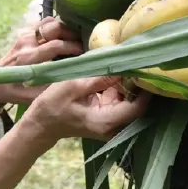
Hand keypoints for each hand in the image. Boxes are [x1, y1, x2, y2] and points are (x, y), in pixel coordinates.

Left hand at [0, 17, 84, 106]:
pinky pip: (43, 23)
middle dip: (71, 34)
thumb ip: (52, 87)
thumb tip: (75, 79)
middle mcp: (27, 43)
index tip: (83, 53)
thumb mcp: (33, 97)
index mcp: (29, 58)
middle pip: (55, 28)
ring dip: (64, 28)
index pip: (56, 45)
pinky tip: (62, 35)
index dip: (73, 47)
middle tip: (81, 43)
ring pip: (50, 22)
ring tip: (73, 39)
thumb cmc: (14, 91)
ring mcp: (25, 35)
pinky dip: (55, 26)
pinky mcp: (24, 33)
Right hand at [23, 75, 149, 145]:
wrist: (42, 124)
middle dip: (135, 84)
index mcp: (106, 121)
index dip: (144, 89)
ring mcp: (110, 123)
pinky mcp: (107, 116)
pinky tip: (115, 74)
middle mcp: (113, 126)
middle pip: (135, 104)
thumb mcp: (74, 86)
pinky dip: (118, 88)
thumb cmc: (53, 105)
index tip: (145, 70)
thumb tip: (121, 67)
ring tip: (125, 64)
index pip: (137, 107)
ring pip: (128, 101)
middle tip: (135, 62)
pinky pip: (119, 101)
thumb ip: (99, 78)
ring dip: (127, 84)